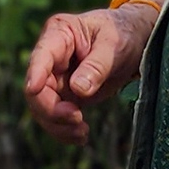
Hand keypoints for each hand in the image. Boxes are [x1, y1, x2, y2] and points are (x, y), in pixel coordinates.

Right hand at [23, 4, 155, 145]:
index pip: (41, 55)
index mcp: (59, 32)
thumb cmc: (123, 33)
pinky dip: (65, 130)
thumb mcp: (114, 44)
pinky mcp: (64, 95)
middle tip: (77, 119)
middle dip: (51, 109)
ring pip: (43, 107)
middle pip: (37, 88)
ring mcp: (56, 77)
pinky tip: (81, 136)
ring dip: (58, 125)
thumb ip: (97, 66)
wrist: (134, 42)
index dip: (35, 73)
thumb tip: (78, 90)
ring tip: (82, 132)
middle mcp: (51, 56)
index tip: (34, 90)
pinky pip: (56, 117)